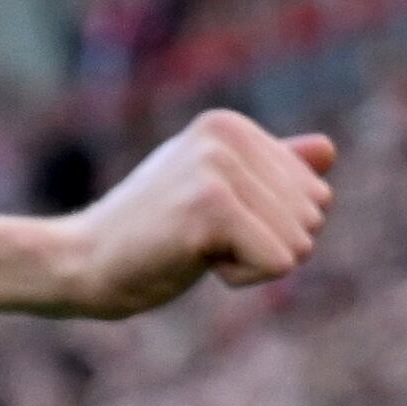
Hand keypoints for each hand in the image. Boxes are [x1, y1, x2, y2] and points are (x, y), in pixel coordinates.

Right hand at [48, 112, 336, 318]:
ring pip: (301, 242)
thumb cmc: (145, 236)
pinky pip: (279, 264)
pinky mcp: (212, 209)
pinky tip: (192, 263)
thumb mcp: (212, 192)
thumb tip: (329, 151)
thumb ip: (270, 170)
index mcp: (231, 126)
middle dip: (265, 245)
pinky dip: (241, 279)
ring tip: (192, 250)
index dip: (268, 226)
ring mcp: (219, 170)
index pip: (314, 192)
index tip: (206, 225)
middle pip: (314, 216)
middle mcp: (228, 137)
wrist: (77, 262)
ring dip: (251, 263)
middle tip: (198, 241)